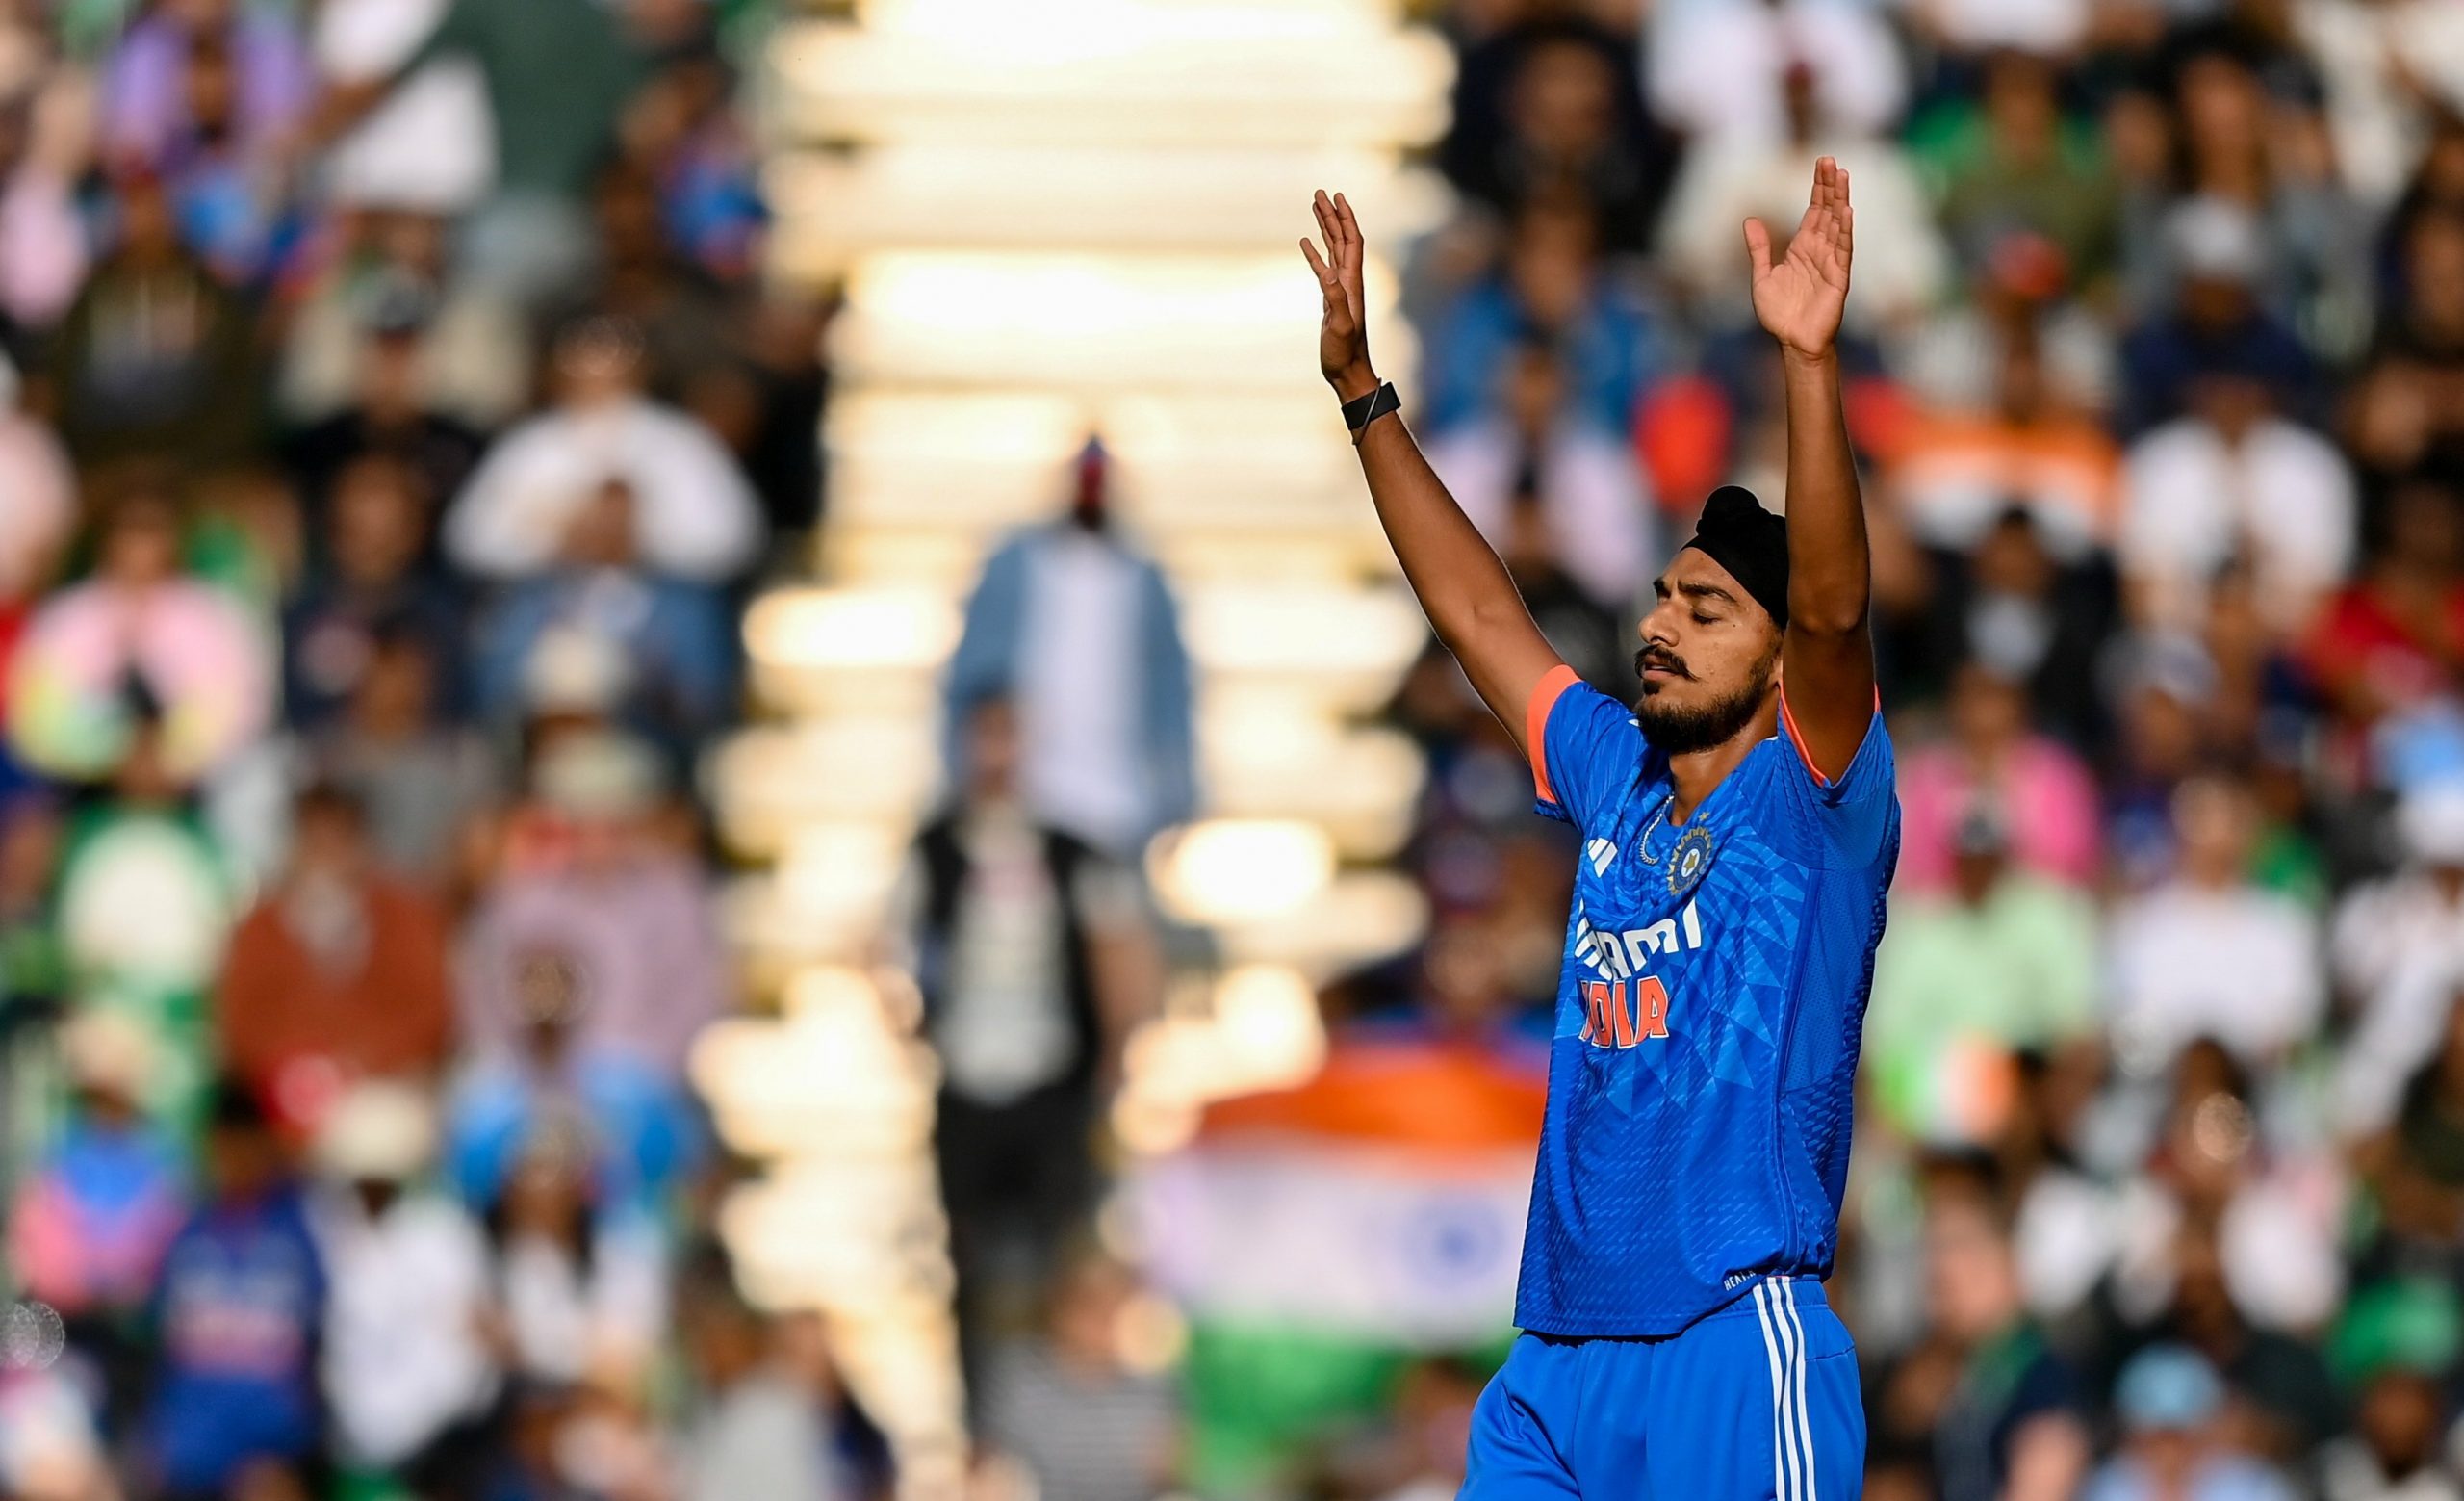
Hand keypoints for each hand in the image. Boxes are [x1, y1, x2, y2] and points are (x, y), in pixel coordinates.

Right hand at [1301, 190, 1377, 400]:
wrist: (1347, 371)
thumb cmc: (1345, 352)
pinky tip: (1304, 240)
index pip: (1352, 241)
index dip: (1346, 218)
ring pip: (1333, 249)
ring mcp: (1339, 288)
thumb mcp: (1340, 325)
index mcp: (1352, 282)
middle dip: (1332, 214)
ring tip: (1315, 206)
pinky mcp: (1329, 298)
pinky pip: (1321, 267)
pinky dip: (1314, 252)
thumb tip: (1326, 272)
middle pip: (1342, 239)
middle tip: (1320, 193)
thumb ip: (1335, 298)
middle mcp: (1348, 280)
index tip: (1337, 197)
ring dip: (1325, 227)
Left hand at [1745, 156, 1852, 360]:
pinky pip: (1843, 251)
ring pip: (1837, 225)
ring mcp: (1831, 262)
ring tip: (1842, 176)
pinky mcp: (1839, 278)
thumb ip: (1758, 249)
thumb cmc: (1780, 314)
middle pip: (1827, 211)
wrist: (1792, 342)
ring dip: (1839, 200)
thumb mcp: (1762, 277)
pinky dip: (1845, 231)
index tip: (1821, 163)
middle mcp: (1819, 250)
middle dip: (1829, 186)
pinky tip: (1847, 212)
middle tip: (1830, 160)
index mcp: (1803, 248)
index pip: (1814, 211)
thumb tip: (1750, 220)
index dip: (1818, 187)